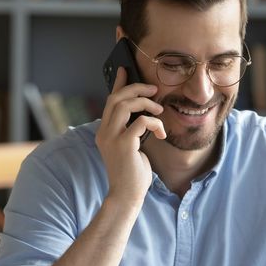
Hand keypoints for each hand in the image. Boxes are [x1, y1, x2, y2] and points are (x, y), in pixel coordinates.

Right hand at [96, 67, 165, 205]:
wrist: (127, 195)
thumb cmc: (132, 173)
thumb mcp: (131, 147)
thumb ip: (132, 131)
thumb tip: (144, 115)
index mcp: (105, 132)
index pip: (110, 102)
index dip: (118, 84)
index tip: (125, 69)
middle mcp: (104, 132)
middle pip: (116, 98)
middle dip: (136, 89)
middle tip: (153, 89)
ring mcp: (112, 138)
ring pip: (125, 105)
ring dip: (146, 104)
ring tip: (159, 111)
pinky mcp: (124, 145)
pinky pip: (141, 122)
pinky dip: (154, 123)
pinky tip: (161, 133)